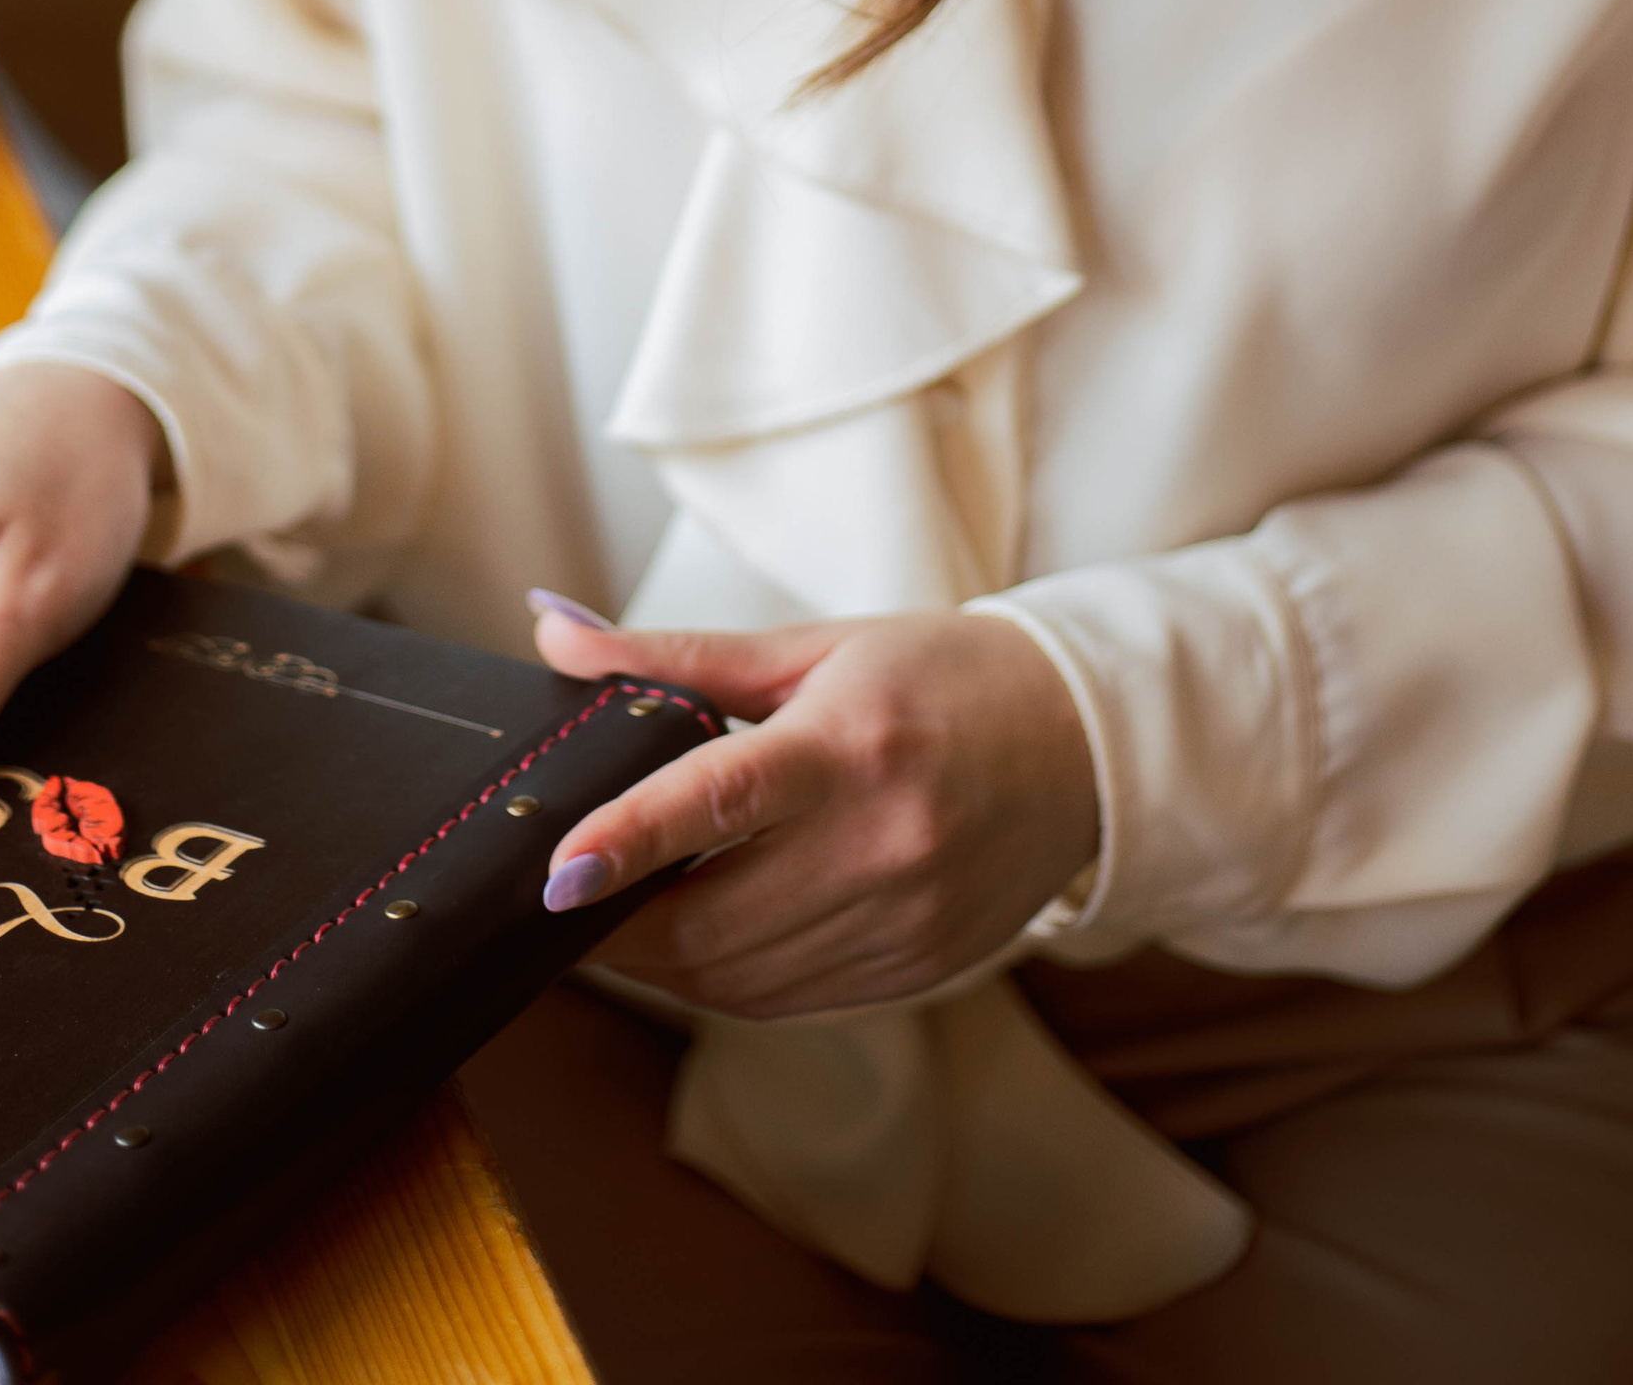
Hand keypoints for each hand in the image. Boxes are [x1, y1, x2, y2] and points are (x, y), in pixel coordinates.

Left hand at [528, 605, 1099, 1018]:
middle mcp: (882, 846)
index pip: (721, 801)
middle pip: (712, 921)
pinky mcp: (914, 972)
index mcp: (851, 747)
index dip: (629, 840)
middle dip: (614, 923)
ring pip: (737, 979)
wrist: (1079, 745)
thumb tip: (554, 632)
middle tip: (556, 896)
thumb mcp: (811, 648)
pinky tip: (698, 936)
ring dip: (659, 961)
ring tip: (616, 914)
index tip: (556, 870)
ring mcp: (903, 923)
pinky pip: (783, 1001)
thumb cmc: (938, 679)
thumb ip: (677, 656)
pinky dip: (722, 979)